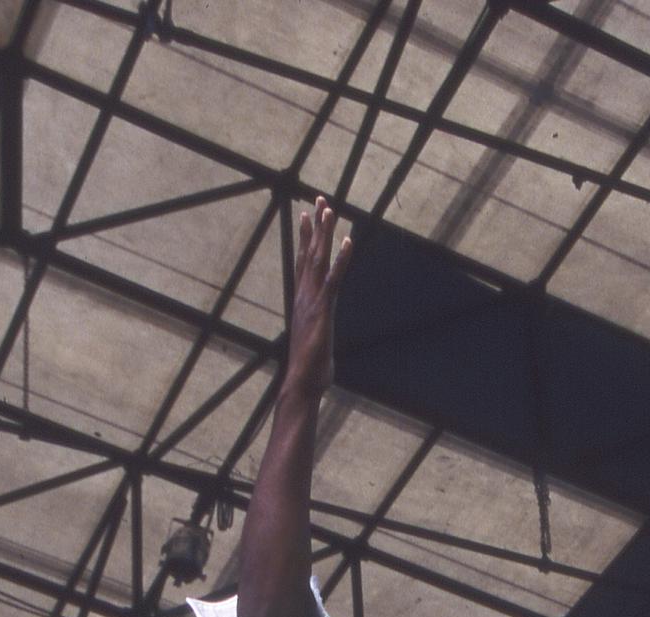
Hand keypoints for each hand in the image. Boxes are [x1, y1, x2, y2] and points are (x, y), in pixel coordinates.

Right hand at [282, 196, 351, 406]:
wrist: (301, 384)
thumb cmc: (309, 372)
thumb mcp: (315, 346)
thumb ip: (318, 336)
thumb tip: (319, 346)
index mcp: (302, 302)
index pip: (302, 263)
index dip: (304, 238)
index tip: (305, 215)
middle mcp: (304, 296)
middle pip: (309, 254)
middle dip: (315, 226)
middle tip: (319, 200)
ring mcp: (313, 301)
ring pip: (318, 259)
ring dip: (324, 233)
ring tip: (328, 209)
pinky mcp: (323, 310)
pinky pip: (334, 279)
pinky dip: (342, 259)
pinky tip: (348, 241)